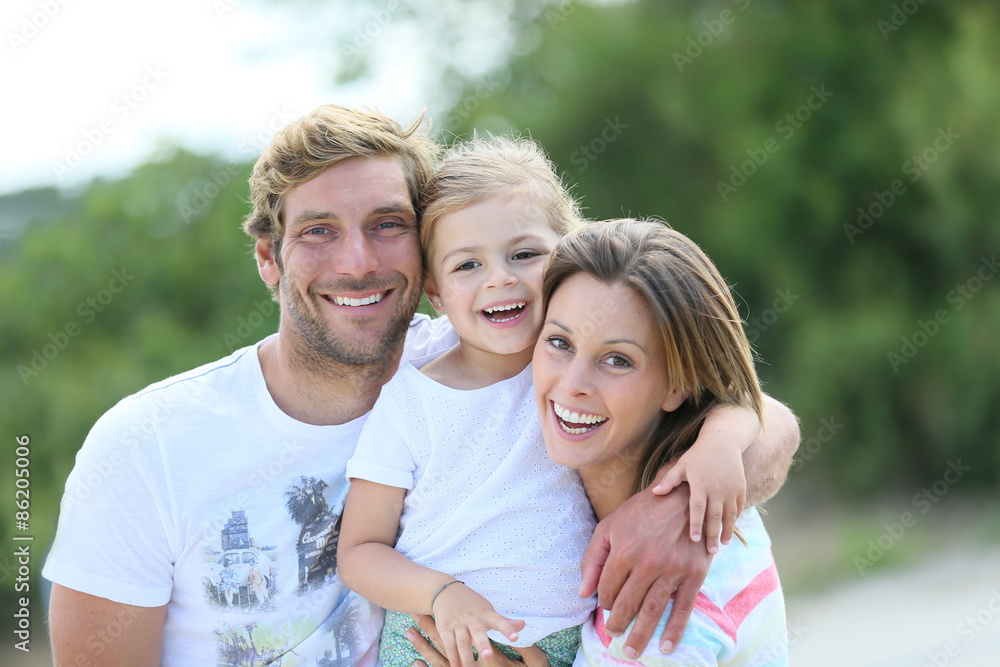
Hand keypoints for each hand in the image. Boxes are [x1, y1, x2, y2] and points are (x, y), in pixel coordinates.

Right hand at [429, 583, 524, 666]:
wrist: (445, 591)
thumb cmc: (472, 604)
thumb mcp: (488, 610)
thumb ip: (505, 621)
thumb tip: (523, 625)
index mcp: (486, 614)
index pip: (499, 621)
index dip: (507, 628)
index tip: (515, 638)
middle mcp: (472, 618)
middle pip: (478, 632)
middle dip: (482, 644)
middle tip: (488, 655)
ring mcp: (458, 623)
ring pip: (462, 642)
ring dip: (466, 656)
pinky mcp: (445, 628)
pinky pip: (449, 645)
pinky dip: (453, 657)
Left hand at [580, 482, 711, 656]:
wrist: (684, 496)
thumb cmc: (643, 511)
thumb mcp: (610, 526)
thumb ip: (593, 559)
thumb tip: (584, 594)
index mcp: (624, 551)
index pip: (608, 590)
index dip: (605, 601)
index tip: (607, 606)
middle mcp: (647, 563)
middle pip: (628, 605)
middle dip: (618, 625)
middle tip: (615, 637)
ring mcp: (673, 570)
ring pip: (652, 612)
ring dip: (641, 636)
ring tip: (632, 651)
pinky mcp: (694, 573)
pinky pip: (683, 608)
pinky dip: (675, 630)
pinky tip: (667, 646)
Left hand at [654, 404, 757, 550]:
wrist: (722, 441)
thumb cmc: (697, 455)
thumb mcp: (681, 465)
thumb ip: (669, 480)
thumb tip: (654, 493)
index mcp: (700, 484)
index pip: (697, 509)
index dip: (696, 525)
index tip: (694, 540)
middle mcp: (717, 488)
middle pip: (715, 516)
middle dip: (713, 535)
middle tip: (712, 552)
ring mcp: (731, 488)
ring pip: (730, 514)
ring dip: (726, 530)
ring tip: (722, 545)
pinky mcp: (741, 487)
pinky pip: (739, 506)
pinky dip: (735, 519)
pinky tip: (730, 530)